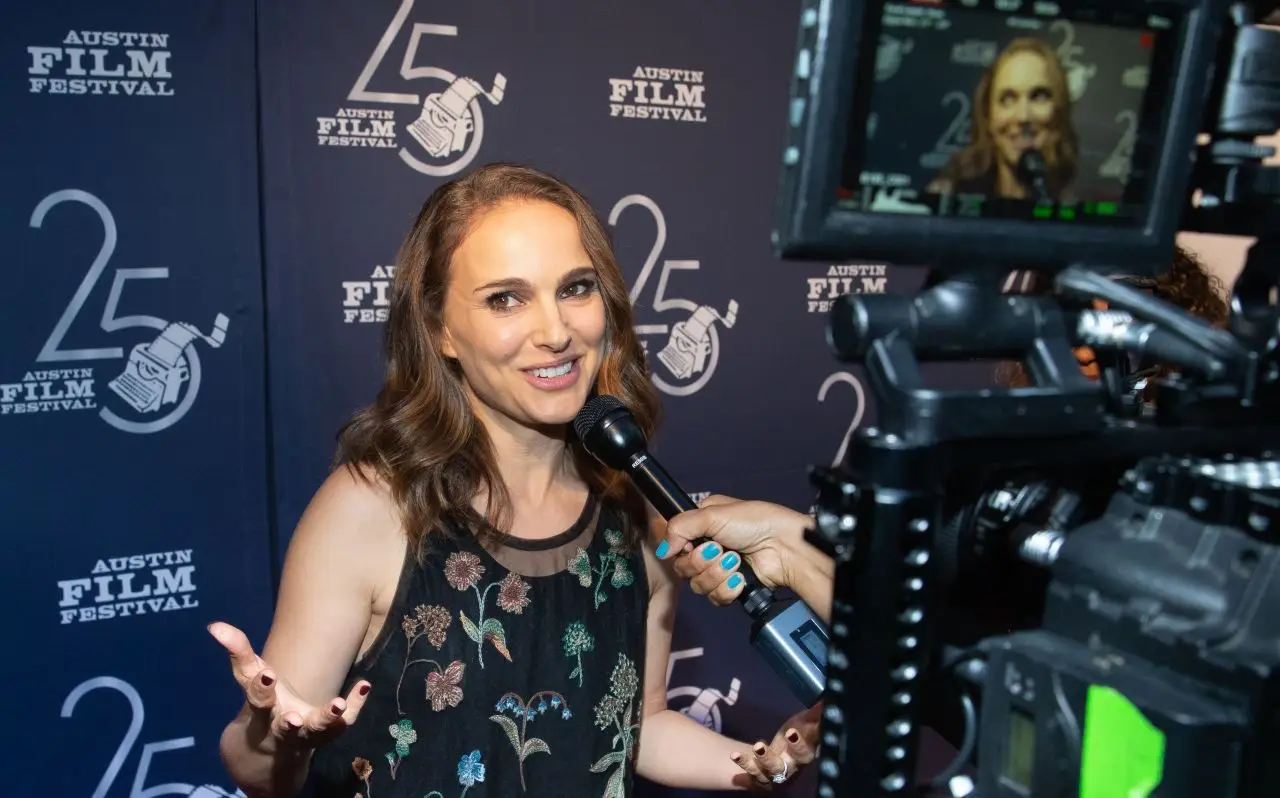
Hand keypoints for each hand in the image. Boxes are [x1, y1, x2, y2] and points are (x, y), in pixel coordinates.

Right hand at [208, 621, 369, 751]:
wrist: (272, 754)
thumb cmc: (263, 707)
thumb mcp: (249, 679)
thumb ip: (238, 652)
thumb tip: (214, 626)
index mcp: (262, 713)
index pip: (258, 702)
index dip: (261, 689)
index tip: (266, 675)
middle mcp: (283, 727)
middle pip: (285, 727)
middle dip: (289, 722)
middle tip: (295, 718)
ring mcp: (308, 734)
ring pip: (318, 732)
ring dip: (328, 719)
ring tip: (338, 705)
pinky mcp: (328, 734)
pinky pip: (345, 724)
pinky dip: (355, 706)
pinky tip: (364, 685)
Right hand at [660, 495, 808, 602]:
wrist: (785, 547)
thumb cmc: (754, 522)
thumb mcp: (713, 513)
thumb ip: (681, 527)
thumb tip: (663, 550)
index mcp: (702, 525)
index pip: (675, 545)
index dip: (680, 549)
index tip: (691, 544)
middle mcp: (708, 548)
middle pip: (683, 568)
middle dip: (702, 561)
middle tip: (720, 550)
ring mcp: (719, 570)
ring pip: (698, 585)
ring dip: (717, 574)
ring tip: (736, 561)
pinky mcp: (731, 588)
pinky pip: (715, 598)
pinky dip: (728, 589)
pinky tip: (741, 578)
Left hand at [730, 701, 820, 787]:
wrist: (779, 757)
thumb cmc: (796, 737)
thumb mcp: (805, 723)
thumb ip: (816, 713)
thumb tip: (828, 698)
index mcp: (806, 751)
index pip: (810, 747)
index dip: (805, 742)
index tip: (795, 730)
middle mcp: (794, 765)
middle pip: (797, 760)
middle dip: (795, 748)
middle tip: (789, 734)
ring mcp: (777, 773)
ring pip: (773, 769)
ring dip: (765, 759)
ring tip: (758, 746)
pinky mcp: (760, 777)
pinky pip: (752, 774)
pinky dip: (744, 765)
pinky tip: (735, 755)